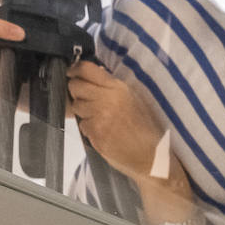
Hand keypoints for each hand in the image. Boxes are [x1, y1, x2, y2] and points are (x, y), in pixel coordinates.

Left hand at [68, 61, 164, 180]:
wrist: (152, 156)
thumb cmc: (146, 130)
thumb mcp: (136, 100)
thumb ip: (114, 86)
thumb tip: (97, 72)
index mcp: (119, 88)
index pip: (86, 69)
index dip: (75, 70)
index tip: (73, 74)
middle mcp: (108, 99)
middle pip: (75, 86)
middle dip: (77, 92)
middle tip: (87, 100)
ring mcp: (101, 116)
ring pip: (76, 106)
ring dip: (83, 112)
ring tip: (101, 119)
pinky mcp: (96, 132)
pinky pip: (82, 125)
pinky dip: (89, 129)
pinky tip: (104, 132)